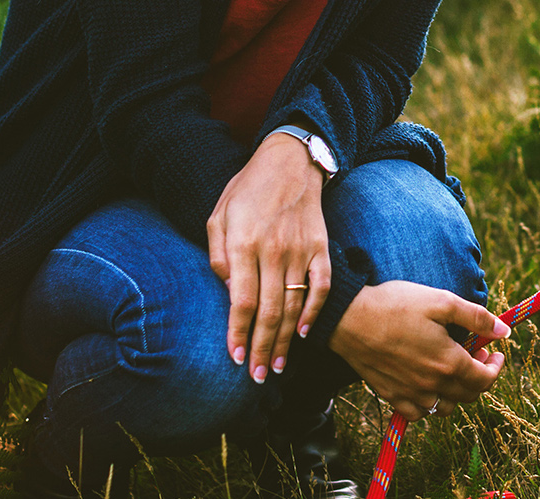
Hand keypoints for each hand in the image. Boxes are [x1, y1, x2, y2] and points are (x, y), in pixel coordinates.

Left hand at [206, 133, 329, 382]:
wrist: (290, 162)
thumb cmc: (247, 190)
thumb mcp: (218, 215)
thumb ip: (218, 254)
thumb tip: (226, 289)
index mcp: (244, 243)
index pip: (240, 301)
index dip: (238, 334)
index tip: (235, 359)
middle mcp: (274, 250)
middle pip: (269, 311)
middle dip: (261, 348)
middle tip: (257, 376)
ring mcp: (301, 250)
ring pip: (294, 305)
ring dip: (285, 340)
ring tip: (276, 365)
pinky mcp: (321, 247)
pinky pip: (320, 286)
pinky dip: (312, 311)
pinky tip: (303, 333)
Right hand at [329, 279, 509, 420]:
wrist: (349, 318)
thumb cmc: (395, 304)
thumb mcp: (441, 301)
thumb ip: (476, 317)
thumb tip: (504, 331)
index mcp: (448, 362)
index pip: (484, 379)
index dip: (495, 367)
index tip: (495, 352)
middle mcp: (432, 384)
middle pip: (468, 395)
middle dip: (480, 376)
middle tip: (476, 353)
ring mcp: (410, 393)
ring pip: (445, 407)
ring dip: (456, 392)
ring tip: (452, 368)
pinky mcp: (391, 395)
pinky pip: (418, 413)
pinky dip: (429, 403)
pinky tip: (426, 383)